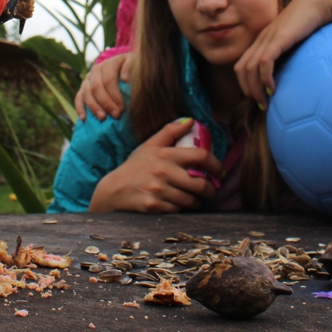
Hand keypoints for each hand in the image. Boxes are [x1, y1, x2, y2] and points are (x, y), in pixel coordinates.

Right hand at [74, 52, 133, 120]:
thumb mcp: (135, 64)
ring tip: (102, 118)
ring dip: (94, 107)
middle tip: (116, 115)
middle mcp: (96, 70)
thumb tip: (125, 78)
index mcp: (109, 64)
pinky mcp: (83, 88)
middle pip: (96, 87)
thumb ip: (130, 68)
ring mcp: (88, 79)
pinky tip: (84, 118)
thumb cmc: (133, 70)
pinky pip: (78, 97)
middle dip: (106, 103)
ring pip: (86, 93)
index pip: (108, 80)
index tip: (122, 108)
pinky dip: (80, 108)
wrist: (126, 69)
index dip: (114, 95)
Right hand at [88, 118, 223, 212]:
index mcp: (166, 154)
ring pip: (191, 200)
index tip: (219, 171)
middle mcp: (164, 171)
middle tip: (211, 191)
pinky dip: (181, 209)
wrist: (112, 190)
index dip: (216, 164)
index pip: (201, 156)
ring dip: (197, 201)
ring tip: (195, 199)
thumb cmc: (134, 167)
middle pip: (201, 184)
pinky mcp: (154, 206)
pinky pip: (178, 210)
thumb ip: (169, 132)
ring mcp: (159, 190)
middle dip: (211, 190)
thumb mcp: (149, 146)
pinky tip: (178, 205)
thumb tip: (190, 121)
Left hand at [234, 0, 331, 107]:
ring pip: (249, 68)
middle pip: (241, 69)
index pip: (243, 64)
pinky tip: (273, 89)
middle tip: (261, 104)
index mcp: (263, 40)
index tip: (259, 98)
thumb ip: (290, 53)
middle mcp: (261, 39)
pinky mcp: (278, 38)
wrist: (319, 1)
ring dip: (254, 89)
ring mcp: (268, 38)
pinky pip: (264, 62)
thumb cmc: (314, 20)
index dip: (246, 84)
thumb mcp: (298, 40)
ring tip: (265, 102)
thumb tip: (295, 74)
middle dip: (247, 90)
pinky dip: (264, 78)